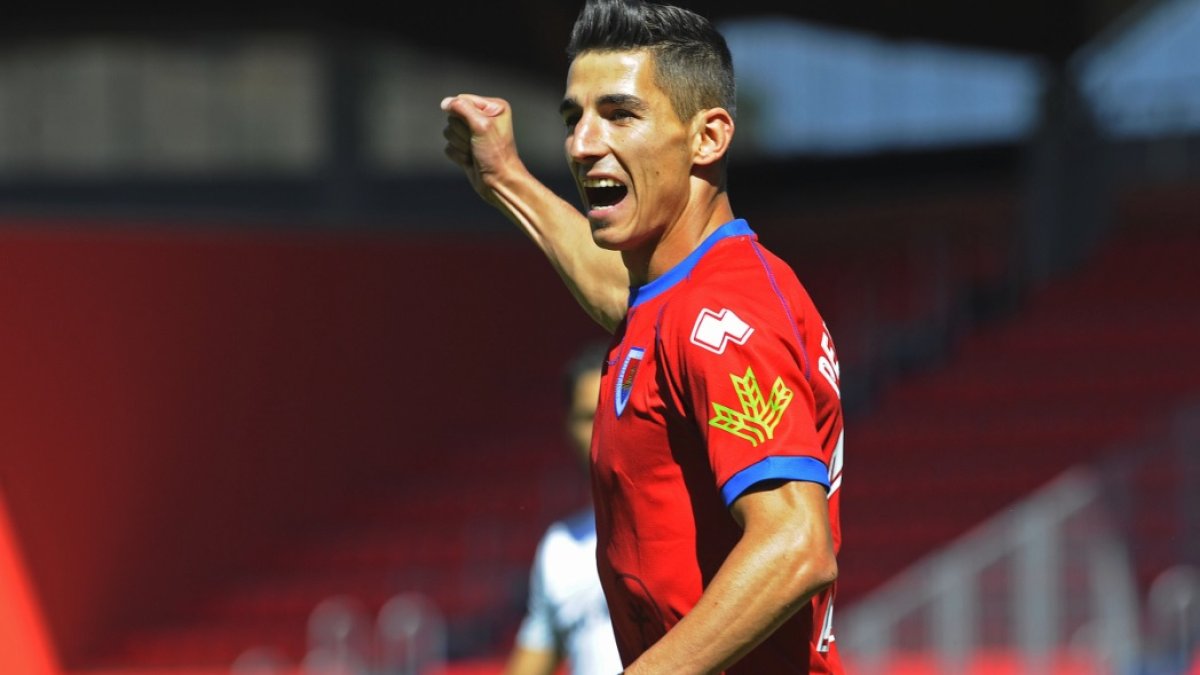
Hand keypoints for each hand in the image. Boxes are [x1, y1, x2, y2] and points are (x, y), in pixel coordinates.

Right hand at [441, 93, 526, 209]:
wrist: (498, 182)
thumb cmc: (496, 154)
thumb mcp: (481, 125)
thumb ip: (462, 108)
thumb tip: (445, 103)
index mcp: (493, 107)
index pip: (461, 101)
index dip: (463, 116)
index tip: (477, 130)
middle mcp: (483, 118)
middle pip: (453, 117)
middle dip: (462, 133)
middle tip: (476, 144)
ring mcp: (473, 134)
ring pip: (448, 132)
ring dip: (460, 145)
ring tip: (475, 153)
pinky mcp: (465, 148)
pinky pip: (449, 146)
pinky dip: (458, 155)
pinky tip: (470, 160)